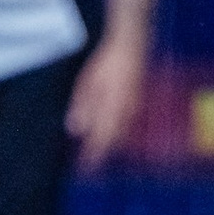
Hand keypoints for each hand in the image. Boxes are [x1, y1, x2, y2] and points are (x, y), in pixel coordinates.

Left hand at [66, 34, 147, 172]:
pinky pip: (128, 126)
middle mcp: (126, 114)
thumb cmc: (107, 61)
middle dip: (102, 155)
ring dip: (111, 147)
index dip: (92, 157)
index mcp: (112, 111)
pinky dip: (119, 135)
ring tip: (101, 154)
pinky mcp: (138, 103)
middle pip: (113, 143)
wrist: (132, 44)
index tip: (84, 170)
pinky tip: (114, 135)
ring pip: (122, 135)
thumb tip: (75, 128)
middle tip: (91, 167)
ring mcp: (134, 109)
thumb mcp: (88, 82)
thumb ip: (84, 106)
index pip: (100, 141)